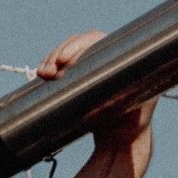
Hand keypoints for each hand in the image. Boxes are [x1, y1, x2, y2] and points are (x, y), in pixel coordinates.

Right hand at [38, 29, 155, 156]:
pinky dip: (50, 67)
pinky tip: (41, 74)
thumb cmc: (131, 123)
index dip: (78, 46)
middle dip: (59, 54)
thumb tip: (129, 80)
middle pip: (78, 44)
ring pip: (67, 52)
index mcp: (121, 57)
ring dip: (52, 60)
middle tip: (49, 71)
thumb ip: (133, 93)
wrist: (121, 137)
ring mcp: (89, 64)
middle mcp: (104, 55)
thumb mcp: (135, 107)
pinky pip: (61, 64)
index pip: (96, 41)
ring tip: (43, 74)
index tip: (64, 59)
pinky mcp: (78, 75)